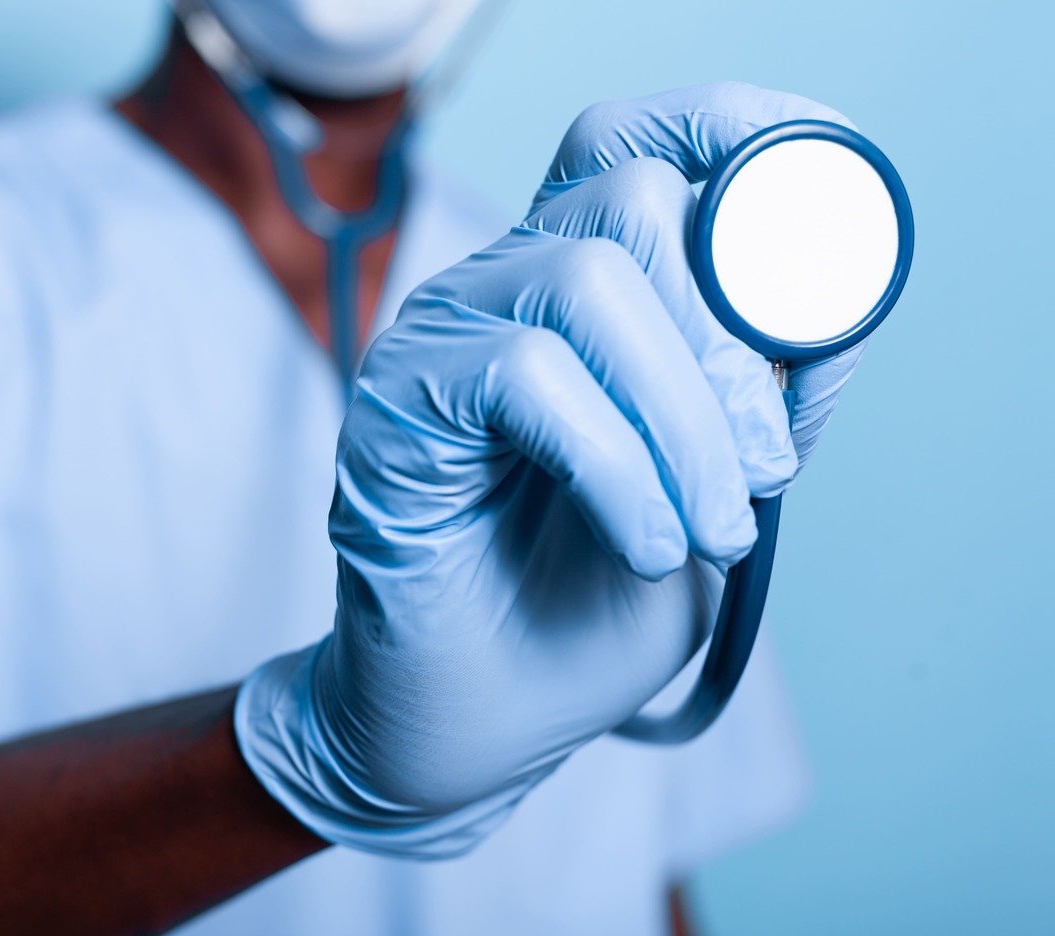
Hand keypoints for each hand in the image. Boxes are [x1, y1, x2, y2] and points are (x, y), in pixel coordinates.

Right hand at [237, 83, 862, 857]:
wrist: (477, 719)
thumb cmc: (584, 604)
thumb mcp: (716, 494)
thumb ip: (763, 401)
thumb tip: (829, 315)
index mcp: (574, 287)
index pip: (633, 147)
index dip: (725, 138)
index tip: (807, 226)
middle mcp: (501, 288)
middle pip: (632, 199)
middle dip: (729, 344)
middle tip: (758, 473)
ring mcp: (440, 335)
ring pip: (588, 280)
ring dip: (682, 418)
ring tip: (705, 529)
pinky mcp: (394, 400)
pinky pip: (526, 373)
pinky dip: (615, 464)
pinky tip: (640, 541)